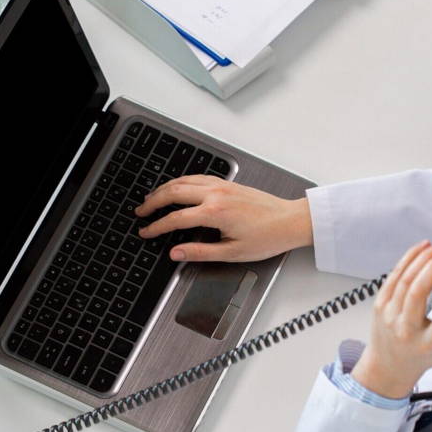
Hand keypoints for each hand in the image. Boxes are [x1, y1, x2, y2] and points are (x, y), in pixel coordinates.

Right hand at [134, 175, 312, 261]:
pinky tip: (176, 187)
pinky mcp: (228, 183)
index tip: (146, 232)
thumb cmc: (268, 237)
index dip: (156, 227)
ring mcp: (222, 185)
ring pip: (183, 181)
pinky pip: (197, 177)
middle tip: (140, 212)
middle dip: (153, 202)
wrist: (290, 221)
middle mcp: (216, 194)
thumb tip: (177, 253)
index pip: (176, 218)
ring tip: (151, 199)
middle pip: (173, 192)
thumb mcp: (232, 252)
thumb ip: (200, 252)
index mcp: (215, 212)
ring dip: (164, 189)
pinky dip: (181, 182)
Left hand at [352, 241, 431, 398]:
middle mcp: (405, 329)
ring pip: (403, 280)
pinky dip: (408, 259)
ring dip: (421, 259)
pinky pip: (393, 276)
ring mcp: (389, 315)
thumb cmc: (424, 356)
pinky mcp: (380, 303)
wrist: (389, 364)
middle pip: (416, 294)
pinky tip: (422, 248)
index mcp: (426, 344)